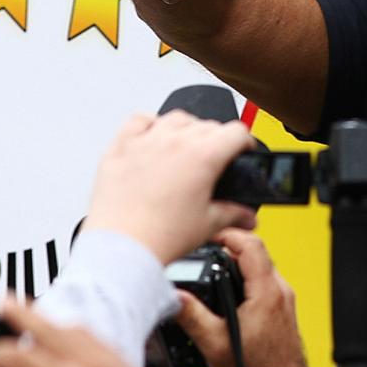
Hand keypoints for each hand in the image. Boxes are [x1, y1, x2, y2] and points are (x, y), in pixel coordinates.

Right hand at [0, 301, 211, 366]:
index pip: (21, 360)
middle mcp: (89, 366)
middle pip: (47, 329)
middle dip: (21, 313)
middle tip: (3, 300)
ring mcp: (109, 361)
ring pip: (72, 328)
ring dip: (49, 320)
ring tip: (30, 313)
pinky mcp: (124, 363)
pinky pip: (93, 336)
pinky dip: (73, 330)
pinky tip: (66, 332)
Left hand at [85, 112, 256, 263]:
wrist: (123, 247)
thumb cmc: (160, 237)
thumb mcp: (208, 225)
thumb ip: (233, 214)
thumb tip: (245, 216)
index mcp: (203, 156)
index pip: (236, 132)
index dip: (245, 142)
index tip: (242, 151)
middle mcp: (174, 141)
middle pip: (208, 125)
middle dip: (218, 139)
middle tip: (216, 161)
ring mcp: (146, 141)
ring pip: (175, 118)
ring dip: (187, 128)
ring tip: (187, 148)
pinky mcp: (121, 147)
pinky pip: (139, 121)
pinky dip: (150, 125)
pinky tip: (153, 139)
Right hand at [175, 228, 307, 366]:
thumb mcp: (214, 343)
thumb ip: (192, 316)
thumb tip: (174, 295)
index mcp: (266, 293)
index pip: (251, 245)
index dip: (228, 234)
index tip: (210, 236)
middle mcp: (280, 292)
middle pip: (256, 254)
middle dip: (230, 250)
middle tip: (207, 254)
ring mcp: (284, 301)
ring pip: (261, 269)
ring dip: (239, 266)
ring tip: (215, 272)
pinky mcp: (283, 311)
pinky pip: (266, 284)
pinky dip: (248, 281)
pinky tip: (231, 296)